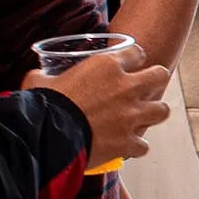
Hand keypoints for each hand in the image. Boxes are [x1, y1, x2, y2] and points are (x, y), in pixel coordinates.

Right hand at [23, 45, 171, 168]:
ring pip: (162, 110)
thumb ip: (44, 75)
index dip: (134, 58)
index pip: (137, 52)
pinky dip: (136, 146)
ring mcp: (131, 115)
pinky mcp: (128, 142)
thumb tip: (36, 77)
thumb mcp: (39, 81)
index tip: (129, 64)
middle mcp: (126, 87)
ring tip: (142, 117)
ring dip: (153, 113)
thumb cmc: (43, 105)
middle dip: (155, 80)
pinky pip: (143, 144)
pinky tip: (127, 146)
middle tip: (145, 87)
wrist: (48, 137)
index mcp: (107, 65)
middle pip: (160, 75)